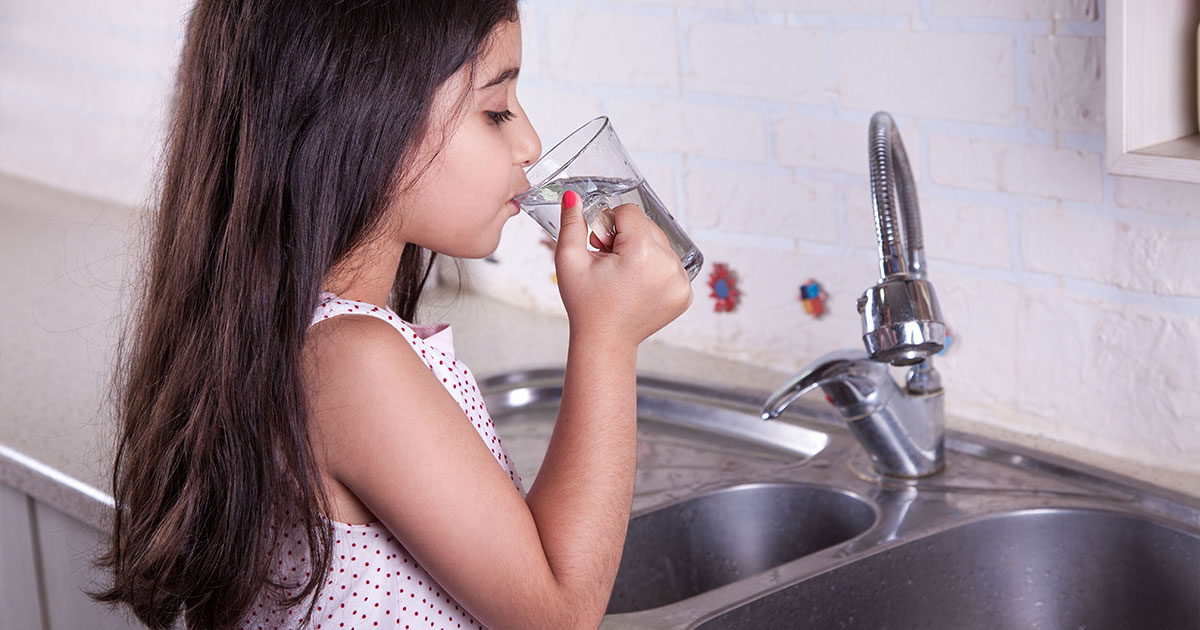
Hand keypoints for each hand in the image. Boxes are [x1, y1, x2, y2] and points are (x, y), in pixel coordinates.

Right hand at [553, 190, 693, 345]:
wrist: (605, 340)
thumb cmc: (586, 305)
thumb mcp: (569, 261)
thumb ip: (571, 223)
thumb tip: (573, 196)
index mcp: (642, 253)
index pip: (629, 212)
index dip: (609, 226)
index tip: (601, 247)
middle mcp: (668, 264)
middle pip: (647, 225)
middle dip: (626, 237)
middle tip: (609, 262)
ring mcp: (681, 280)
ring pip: (660, 243)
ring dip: (642, 251)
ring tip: (623, 274)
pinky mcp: (685, 292)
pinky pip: (671, 263)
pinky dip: (655, 268)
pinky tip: (637, 285)